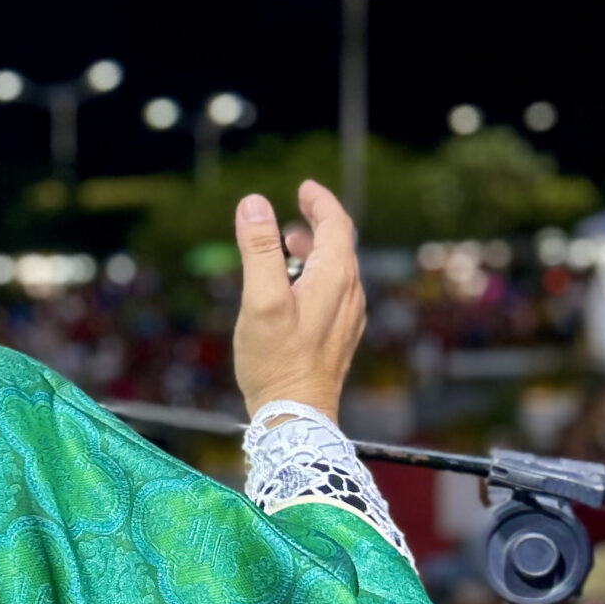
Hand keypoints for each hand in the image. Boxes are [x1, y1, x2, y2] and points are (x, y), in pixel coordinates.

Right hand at [233, 179, 365, 425]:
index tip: (304, 188)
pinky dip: (315, 275)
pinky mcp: (339, 336)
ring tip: (287, 247)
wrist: (296, 415)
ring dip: (314, 251)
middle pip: (340, 246)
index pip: (337, 225)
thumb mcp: (261, 299)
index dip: (321, 202)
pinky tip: (293, 289)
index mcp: (335, 278)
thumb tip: (255, 203)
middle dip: (317, 223)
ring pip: (337, 270)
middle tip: (293, 211)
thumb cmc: (276, 360)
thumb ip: (260, 249)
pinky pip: (334, 292)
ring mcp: (348, 317)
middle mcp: (350, 295)